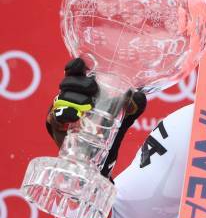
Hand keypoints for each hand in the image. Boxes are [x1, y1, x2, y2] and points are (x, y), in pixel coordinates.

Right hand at [46, 57, 146, 178]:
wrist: (103, 153)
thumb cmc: (112, 126)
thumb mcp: (126, 113)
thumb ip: (135, 103)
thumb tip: (138, 95)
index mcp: (84, 88)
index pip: (74, 70)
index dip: (75, 65)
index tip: (81, 65)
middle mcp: (70, 96)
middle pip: (67, 81)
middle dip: (79, 82)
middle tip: (92, 88)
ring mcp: (61, 109)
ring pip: (61, 96)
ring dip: (74, 97)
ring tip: (88, 104)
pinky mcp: (56, 124)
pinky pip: (55, 115)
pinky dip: (64, 113)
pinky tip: (74, 115)